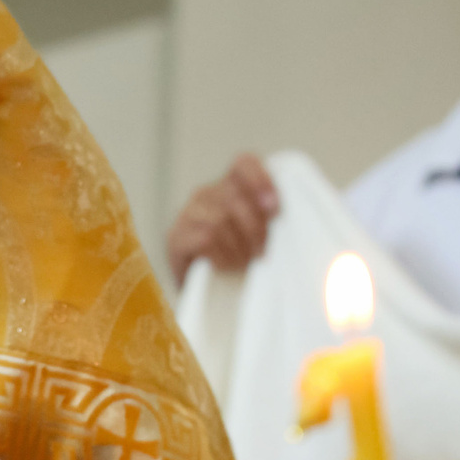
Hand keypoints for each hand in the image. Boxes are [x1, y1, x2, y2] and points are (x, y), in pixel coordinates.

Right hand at [167, 152, 278, 278]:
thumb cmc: (241, 261)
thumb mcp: (261, 235)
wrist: (210, 295)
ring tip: (243, 263)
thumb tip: (283, 212)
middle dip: (255, 229)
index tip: (275, 208)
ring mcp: (188, 214)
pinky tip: (225, 266)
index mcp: (229, 186)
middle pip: (235, 198)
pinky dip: (221, 255)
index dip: (261, 180)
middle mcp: (206, 194)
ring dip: (238, 247)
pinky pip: (205, 238)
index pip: (243, 164)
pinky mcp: (176, 237)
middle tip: (263, 252)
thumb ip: (271, 218)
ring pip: (220, 220)